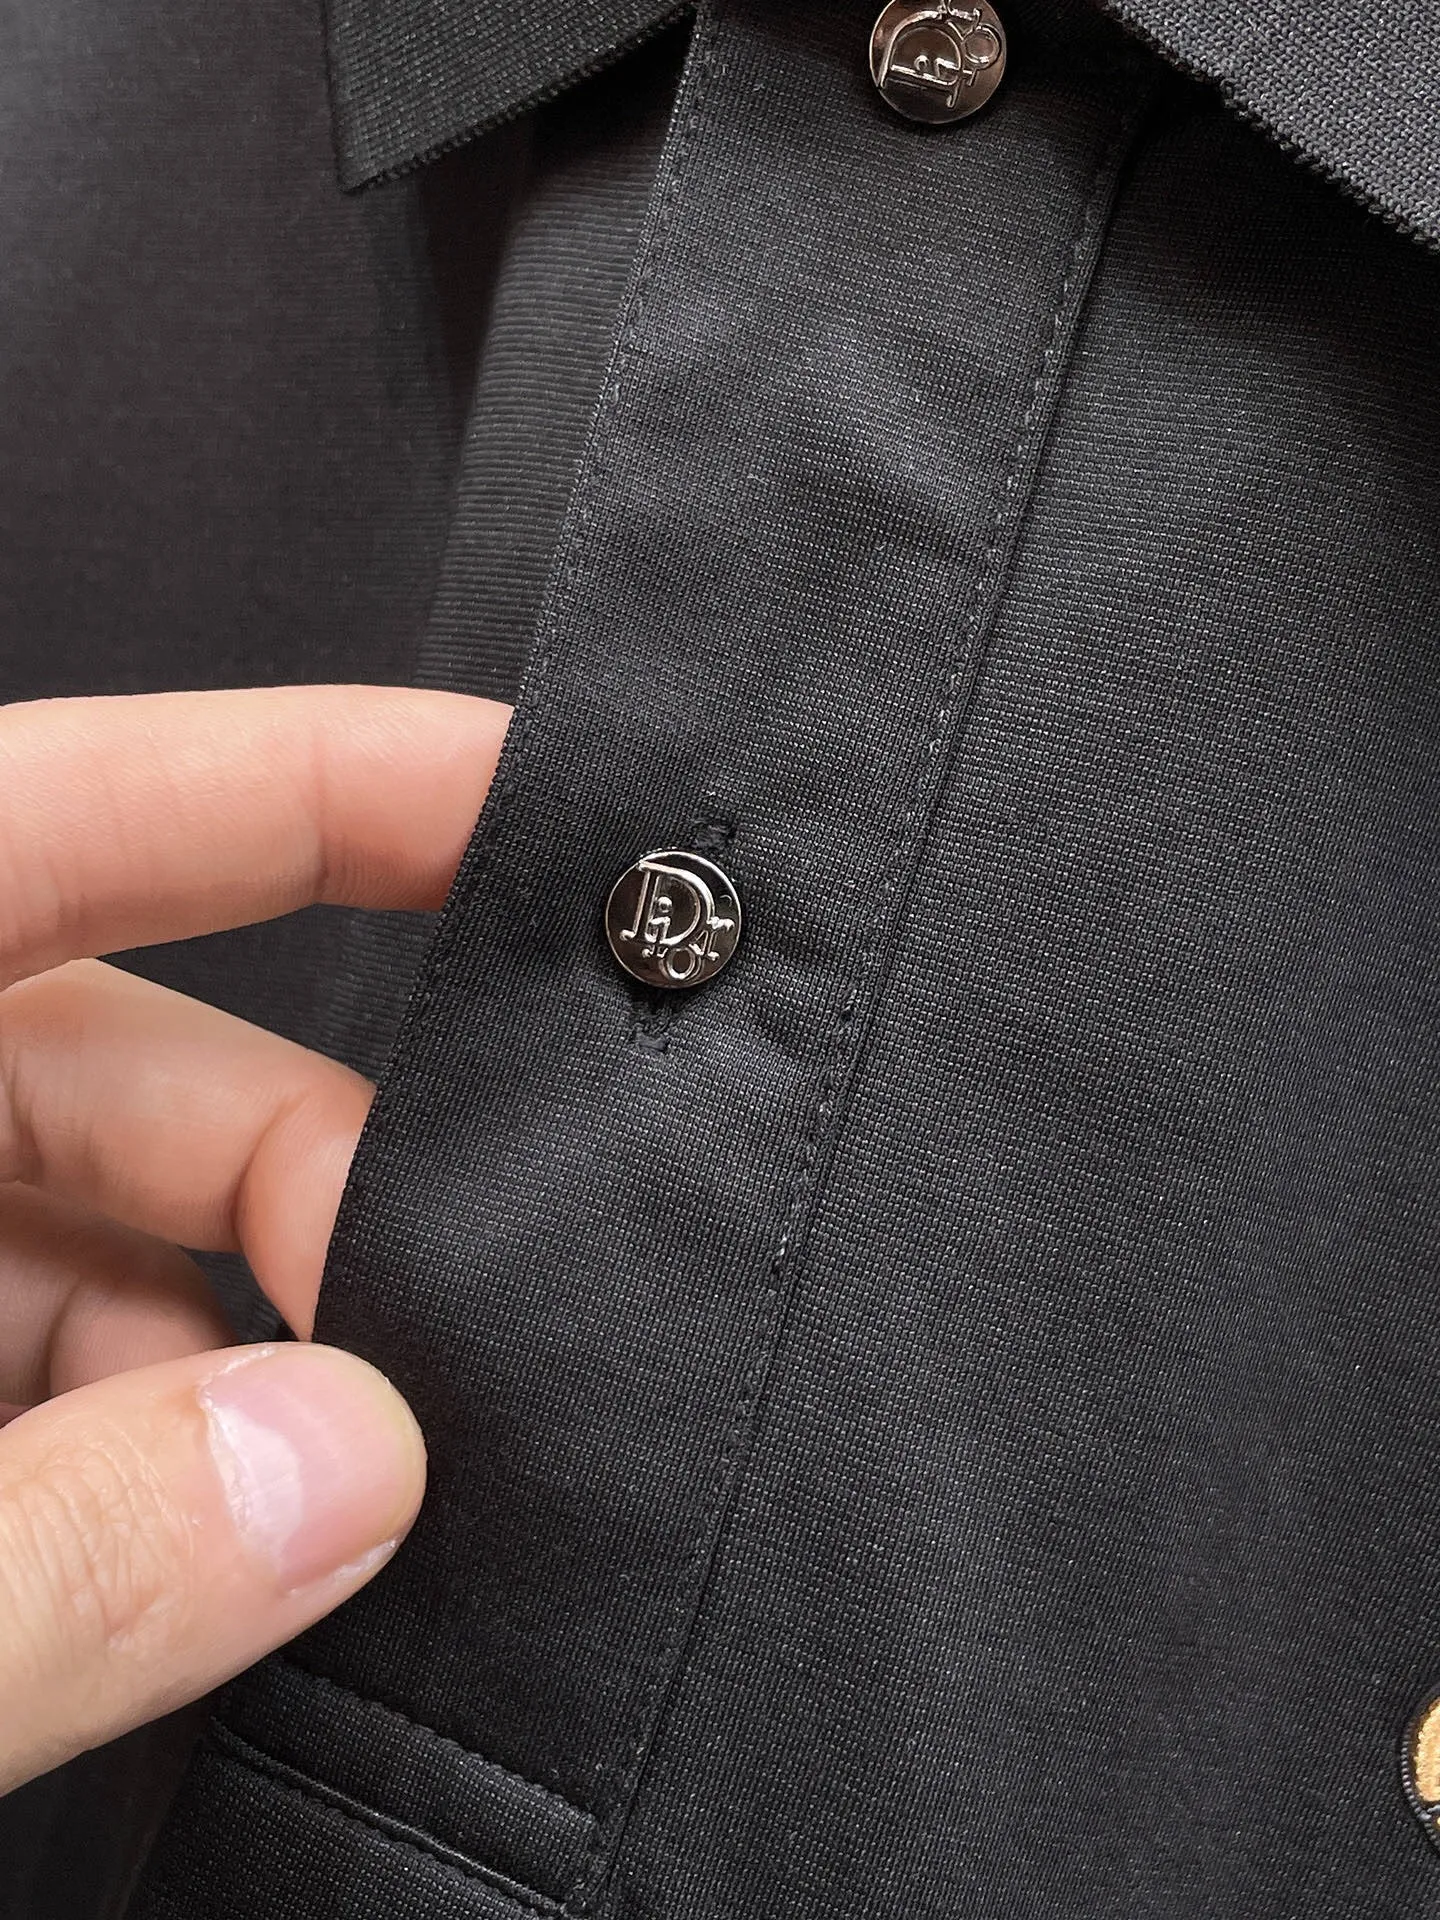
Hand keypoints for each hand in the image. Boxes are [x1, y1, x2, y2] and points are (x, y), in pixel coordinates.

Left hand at [0, 684, 508, 1794]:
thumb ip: (45, 1551)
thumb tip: (342, 1476)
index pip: (82, 811)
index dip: (318, 779)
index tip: (530, 804)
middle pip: (131, 1061)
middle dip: (322, 1188)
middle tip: (447, 1351)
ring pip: (99, 1241)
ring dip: (233, 1369)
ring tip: (325, 1525)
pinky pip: (33, 1371)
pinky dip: (138, 1458)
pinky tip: (195, 1580)